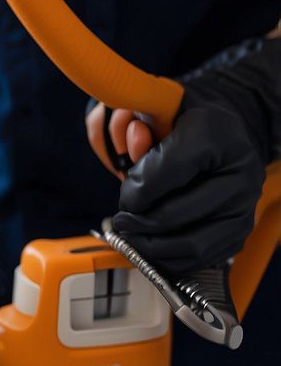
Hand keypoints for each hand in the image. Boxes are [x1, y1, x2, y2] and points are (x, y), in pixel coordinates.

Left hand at [85, 37, 278, 273]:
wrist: (221, 137)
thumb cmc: (182, 124)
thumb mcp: (156, 107)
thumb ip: (134, 119)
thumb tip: (130, 135)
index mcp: (216, 134)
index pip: (164, 173)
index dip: (134, 190)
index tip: (126, 193)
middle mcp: (240, 171)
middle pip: (172, 215)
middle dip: (136, 222)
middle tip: (120, 221)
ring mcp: (245, 205)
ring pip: (187, 244)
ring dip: (149, 246)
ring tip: (130, 235)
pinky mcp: (240, 230)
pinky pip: (199, 259)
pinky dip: (168, 259)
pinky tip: (151, 244)